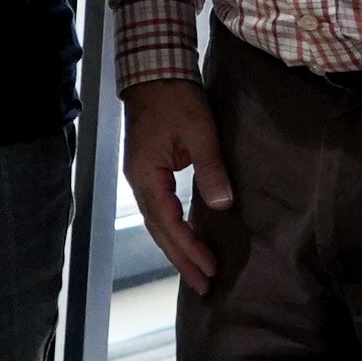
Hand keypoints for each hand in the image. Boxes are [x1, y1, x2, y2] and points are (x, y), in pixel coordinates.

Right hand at [123, 79, 231, 292]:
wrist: (153, 73)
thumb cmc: (176, 100)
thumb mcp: (199, 132)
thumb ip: (210, 168)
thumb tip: (222, 205)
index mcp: (147, 177)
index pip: (169, 223)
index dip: (189, 248)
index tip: (211, 269)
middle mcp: (139, 183)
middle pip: (158, 231)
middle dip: (181, 260)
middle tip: (203, 287)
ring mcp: (141, 178)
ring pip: (157, 223)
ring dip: (176, 249)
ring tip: (196, 273)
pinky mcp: (148, 172)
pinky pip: (160, 211)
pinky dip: (172, 231)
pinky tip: (186, 240)